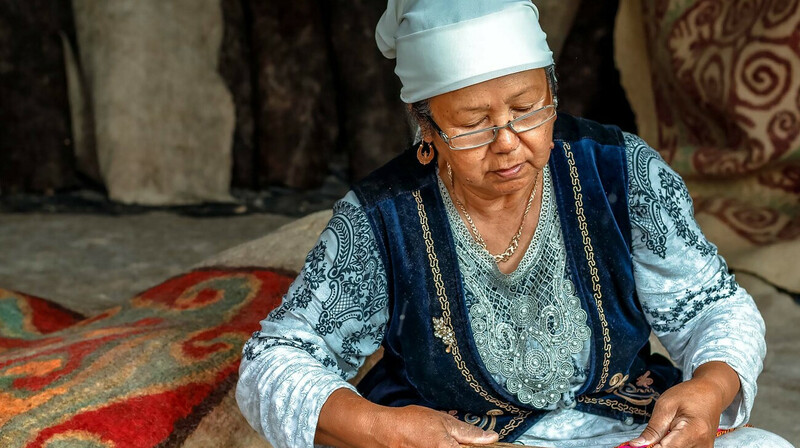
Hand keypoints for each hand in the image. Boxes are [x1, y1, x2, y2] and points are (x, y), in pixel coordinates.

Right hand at [368, 405, 498, 447]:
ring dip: (449, 446)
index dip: (479, 446)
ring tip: (435, 439)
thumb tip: (492, 438)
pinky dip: (438, 446)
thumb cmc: (410, 423)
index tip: (486, 443)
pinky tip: (430, 443)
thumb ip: (469, 432)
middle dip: (460, 444)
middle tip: (446, 438)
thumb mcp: (443, 421)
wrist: (383, 432)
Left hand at [627, 362, 739, 447]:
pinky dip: (670, 446)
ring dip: (663, 446)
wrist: (711, 394)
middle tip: (649, 435)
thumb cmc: (688, 395)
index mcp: (694, 432)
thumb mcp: (666, 405)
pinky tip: (667, 438)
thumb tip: (637, 445)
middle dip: (655, 447)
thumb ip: (653, 428)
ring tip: (661, 433)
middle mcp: (702, 446)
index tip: (635, 445)